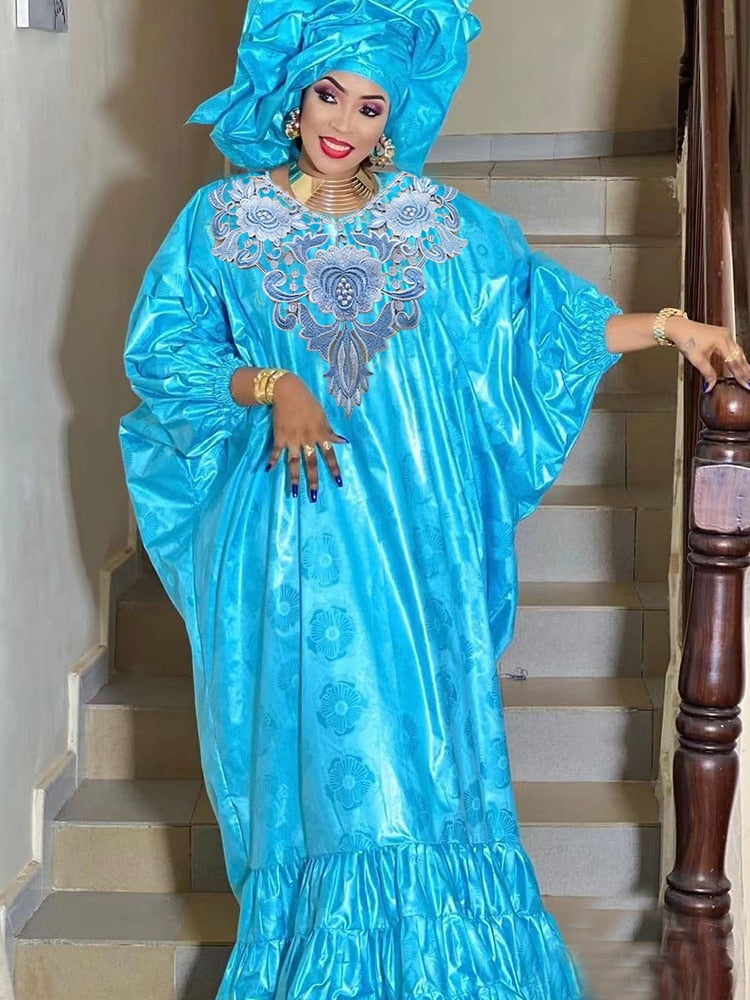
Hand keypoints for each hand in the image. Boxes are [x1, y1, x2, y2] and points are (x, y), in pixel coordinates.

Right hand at [265, 374, 346, 500]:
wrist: (288, 392)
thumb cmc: (308, 403)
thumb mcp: (323, 416)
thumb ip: (330, 431)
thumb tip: (343, 442)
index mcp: (320, 434)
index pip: (330, 455)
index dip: (334, 469)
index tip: (339, 483)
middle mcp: (307, 440)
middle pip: (311, 464)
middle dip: (313, 481)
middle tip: (314, 497)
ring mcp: (292, 440)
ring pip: (293, 463)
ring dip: (293, 478)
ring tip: (294, 493)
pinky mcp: (279, 437)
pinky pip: (276, 452)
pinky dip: (272, 460)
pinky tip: (268, 470)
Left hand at [666, 316, 749, 391]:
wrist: (680, 328)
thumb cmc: (686, 339)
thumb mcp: (696, 359)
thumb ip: (707, 373)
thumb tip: (711, 385)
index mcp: (721, 341)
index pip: (734, 362)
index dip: (740, 374)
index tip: (745, 383)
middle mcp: (726, 336)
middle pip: (739, 356)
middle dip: (745, 370)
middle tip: (749, 381)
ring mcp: (725, 334)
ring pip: (738, 351)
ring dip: (743, 364)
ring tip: (747, 375)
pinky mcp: (722, 334)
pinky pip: (734, 347)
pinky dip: (737, 357)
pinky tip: (740, 363)